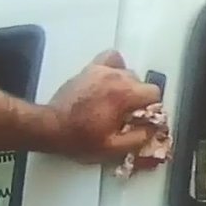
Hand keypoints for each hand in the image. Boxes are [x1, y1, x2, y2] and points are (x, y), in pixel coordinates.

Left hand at [44, 50, 162, 162]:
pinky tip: (110, 81)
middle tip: (126, 115)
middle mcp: (116, 77)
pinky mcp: (90, 69)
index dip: (152, 108)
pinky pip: (111, 58)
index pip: (154, 92)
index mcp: (124, 95)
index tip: (141, 118)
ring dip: (127, 85)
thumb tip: (152, 130)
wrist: (51, 127)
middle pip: (141, 82)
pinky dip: (115, 67)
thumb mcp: (113, 147)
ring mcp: (102, 70)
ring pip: (128, 71)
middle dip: (138, 99)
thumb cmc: (79, 137)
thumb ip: (139, 138)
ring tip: (117, 101)